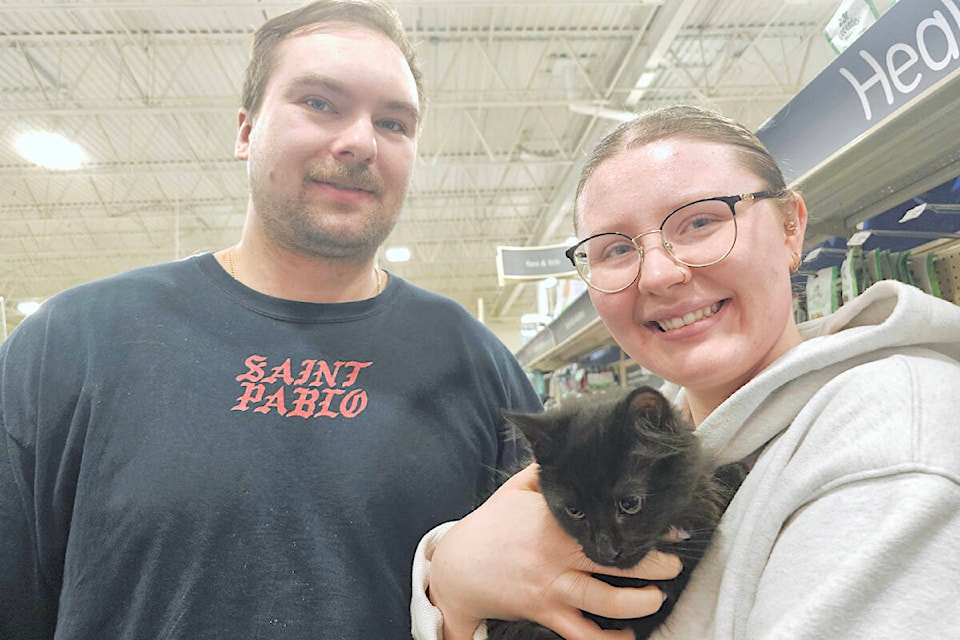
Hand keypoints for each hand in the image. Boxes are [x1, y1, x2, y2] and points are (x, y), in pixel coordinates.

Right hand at [427, 464, 681, 639]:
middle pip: (618, 561)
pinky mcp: (545, 613)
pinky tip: (626, 634)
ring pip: (607, 601)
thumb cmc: (491, 524)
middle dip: (655, 564)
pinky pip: (583, 634)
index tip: (669, 525)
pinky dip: (608, 639)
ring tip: (657, 596)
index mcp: (555, 520)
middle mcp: (558, 555)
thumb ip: (547, 470)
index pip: (605, 519)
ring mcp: (553, 587)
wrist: (458, 568)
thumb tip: (572, 446)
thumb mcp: (516, 489)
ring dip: (641, 602)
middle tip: (675, 563)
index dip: (640, 524)